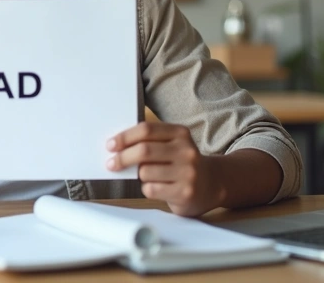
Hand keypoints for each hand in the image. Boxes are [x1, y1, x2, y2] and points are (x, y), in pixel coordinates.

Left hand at [107, 122, 221, 216]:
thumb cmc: (182, 164)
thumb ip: (151, 141)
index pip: (146, 129)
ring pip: (145, 172)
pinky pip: (151, 189)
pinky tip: (156, 188)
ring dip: (138, 176)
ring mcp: (187, 172)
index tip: (111, 145)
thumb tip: (117, 146)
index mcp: (180, 133)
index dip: (124, 137)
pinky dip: (146, 189)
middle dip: (122, 157)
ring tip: (146, 177)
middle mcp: (186, 151)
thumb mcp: (173, 145)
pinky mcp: (185, 192)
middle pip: (144, 150)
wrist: (213, 185)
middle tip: (111, 164)